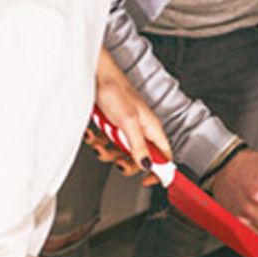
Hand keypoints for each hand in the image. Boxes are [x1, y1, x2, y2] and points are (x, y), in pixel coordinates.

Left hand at [91, 48, 170, 183]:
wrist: (94, 75)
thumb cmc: (115, 89)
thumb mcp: (128, 122)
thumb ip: (139, 146)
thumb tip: (148, 166)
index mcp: (152, 128)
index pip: (164, 156)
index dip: (159, 171)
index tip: (147, 181)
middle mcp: (141, 130)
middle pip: (140, 158)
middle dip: (125, 162)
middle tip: (117, 159)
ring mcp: (125, 129)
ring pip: (120, 152)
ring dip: (107, 151)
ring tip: (99, 144)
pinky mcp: (111, 126)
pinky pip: (107, 143)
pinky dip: (98, 141)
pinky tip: (93, 134)